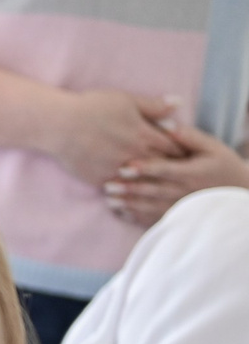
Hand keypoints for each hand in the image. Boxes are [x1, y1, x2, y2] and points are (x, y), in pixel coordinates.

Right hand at [46, 91, 186, 187]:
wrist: (58, 125)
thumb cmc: (91, 107)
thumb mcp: (126, 100)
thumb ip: (154, 105)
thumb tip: (178, 104)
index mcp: (144, 135)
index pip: (174, 147)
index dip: (183, 151)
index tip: (189, 156)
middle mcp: (134, 155)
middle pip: (162, 167)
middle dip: (172, 170)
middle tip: (180, 174)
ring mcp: (117, 170)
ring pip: (142, 181)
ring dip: (152, 183)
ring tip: (159, 184)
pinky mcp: (100, 179)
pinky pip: (120, 189)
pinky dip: (129, 191)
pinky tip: (133, 192)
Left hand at [106, 120, 248, 227]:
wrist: (237, 193)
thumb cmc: (222, 165)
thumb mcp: (211, 147)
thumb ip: (186, 136)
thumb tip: (163, 123)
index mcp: (192, 173)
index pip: (166, 171)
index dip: (146, 169)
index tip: (126, 166)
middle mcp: (184, 193)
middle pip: (153, 191)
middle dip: (130, 188)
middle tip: (107, 184)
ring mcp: (179, 209)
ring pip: (150, 208)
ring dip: (129, 204)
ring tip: (109, 198)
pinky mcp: (175, 218)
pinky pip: (153, 220)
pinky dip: (135, 216)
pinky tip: (119, 210)